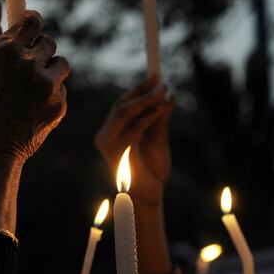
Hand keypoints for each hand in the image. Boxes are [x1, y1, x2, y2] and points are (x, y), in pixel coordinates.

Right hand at [0, 11, 69, 229]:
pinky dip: (51, 97)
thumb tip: (17, 50)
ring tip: (35, 89)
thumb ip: (1, 61)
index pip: (31, 21)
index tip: (34, 29)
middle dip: (41, 51)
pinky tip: (34, 112)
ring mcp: (46, 82)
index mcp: (3, 50)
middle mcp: (27, 61)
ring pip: (60, 63)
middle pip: (48, 42)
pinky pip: (61, 91)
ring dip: (50, 71)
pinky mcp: (58, 103)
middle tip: (32, 66)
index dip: (33, 24)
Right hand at [94, 77, 172, 205]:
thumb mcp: (157, 139)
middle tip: (161, 82)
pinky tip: (161, 110)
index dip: (137, 89)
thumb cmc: (151, 170)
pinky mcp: (117, 155)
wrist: (149, 197)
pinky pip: (132, 130)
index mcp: (111, 132)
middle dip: (141, 91)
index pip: (121, 104)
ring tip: (163, 92)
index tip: (156, 76)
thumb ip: (160, 119)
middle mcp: (104, 137)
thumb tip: (169, 95)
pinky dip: (147, 118)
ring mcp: (108, 146)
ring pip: (122, 113)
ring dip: (145, 101)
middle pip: (119, 106)